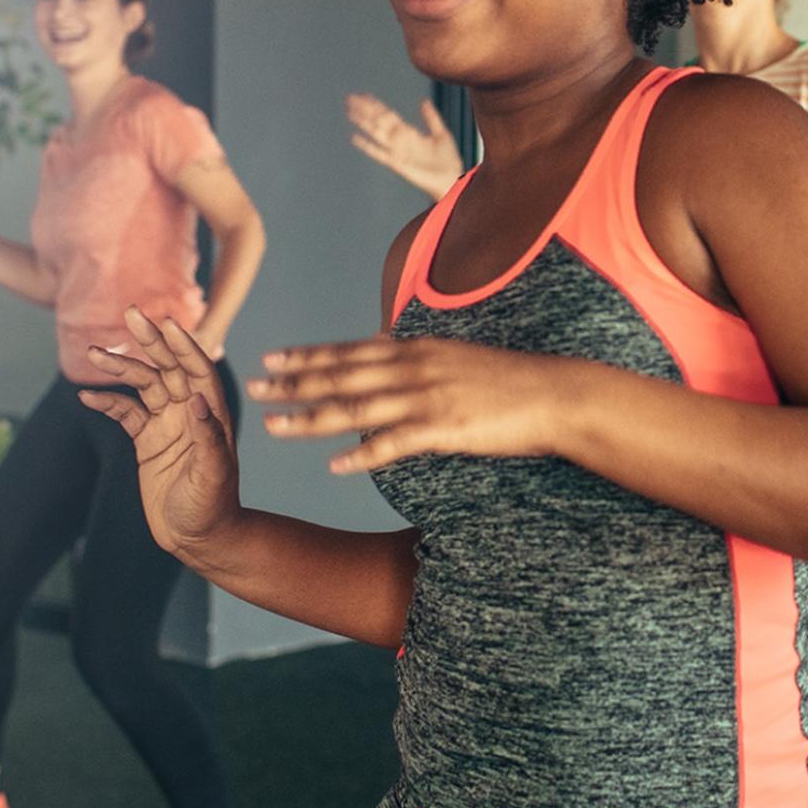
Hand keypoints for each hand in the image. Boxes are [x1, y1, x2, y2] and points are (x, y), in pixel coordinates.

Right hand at [77, 307, 242, 559]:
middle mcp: (190, 411)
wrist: (198, 537)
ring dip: (121, 368)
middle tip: (131, 313)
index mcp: (212, 414)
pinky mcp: (147, 440)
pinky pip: (125, 412)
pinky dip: (107, 401)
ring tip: (94, 352)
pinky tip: (87, 394)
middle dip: (150, 341)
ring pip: (143, 385)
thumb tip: (199, 402)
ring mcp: (167, 423)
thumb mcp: (213, 475)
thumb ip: (208, 438)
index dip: (183, 345)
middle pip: (168, 367)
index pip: (198, 369)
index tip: (165, 323)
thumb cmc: (213, 507)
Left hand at [249, 335, 592, 473]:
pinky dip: (362, 454)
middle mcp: (413, 368)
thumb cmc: (507, 378)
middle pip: (341, 377)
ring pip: (356, 409)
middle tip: (252, 386)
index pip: (348, 352)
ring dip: (310, 418)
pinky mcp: (445, 429)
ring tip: (273, 425)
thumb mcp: (452, 354)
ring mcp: (427, 398)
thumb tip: (379, 343)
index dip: (307, 356)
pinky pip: (394, 444)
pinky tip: (334, 464)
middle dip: (292, 382)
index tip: (270, 358)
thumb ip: (412, 352)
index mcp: (415, 349)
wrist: (555, 394)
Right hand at [347, 93, 465, 198]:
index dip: (377, 105)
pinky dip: (367, 146)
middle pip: (379, 121)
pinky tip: (355, 138)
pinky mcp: (396, 163)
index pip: (388, 115)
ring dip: (363, 122)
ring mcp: (397, 151)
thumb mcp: (441, 134)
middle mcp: (400, 141)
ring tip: (350, 112)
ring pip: (376, 133)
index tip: (365, 95)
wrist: (452, 179)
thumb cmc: (448, 160)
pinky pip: (379, 153)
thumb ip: (431, 118)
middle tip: (350, 98)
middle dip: (365, 110)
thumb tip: (423, 101)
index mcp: (409, 133)